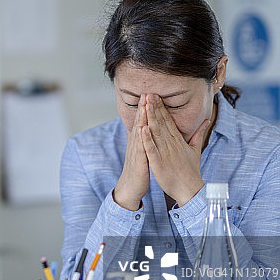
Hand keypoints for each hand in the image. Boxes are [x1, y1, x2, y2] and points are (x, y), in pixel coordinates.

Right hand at [114, 94, 149, 210]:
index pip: (141, 122)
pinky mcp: (138, 161)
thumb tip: (141, 128)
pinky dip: (141, 137)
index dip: (144, 108)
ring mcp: (135, 152)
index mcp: (138, 142)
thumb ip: (140, 140)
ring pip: (138, 132)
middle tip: (146, 93)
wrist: (131, 187)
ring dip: (140, 118)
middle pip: (138, 123)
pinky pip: (140, 147)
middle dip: (142, 108)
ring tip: (144, 105)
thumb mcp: (139, 152)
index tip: (148, 94)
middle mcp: (135, 144)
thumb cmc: (137, 170)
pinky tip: (142, 128)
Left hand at [141, 94, 207, 205]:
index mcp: (178, 140)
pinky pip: (151, 149)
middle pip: (162, 123)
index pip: (168, 120)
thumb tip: (206, 120)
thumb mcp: (196, 149)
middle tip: (148, 93)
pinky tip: (142, 128)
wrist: (189, 189)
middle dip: (155, 108)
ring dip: (150, 118)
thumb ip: (199, 133)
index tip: (155, 95)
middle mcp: (171, 144)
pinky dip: (146, 139)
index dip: (161, 108)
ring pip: (156, 132)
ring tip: (145, 104)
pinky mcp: (158, 162)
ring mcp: (164, 153)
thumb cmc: (190, 170)